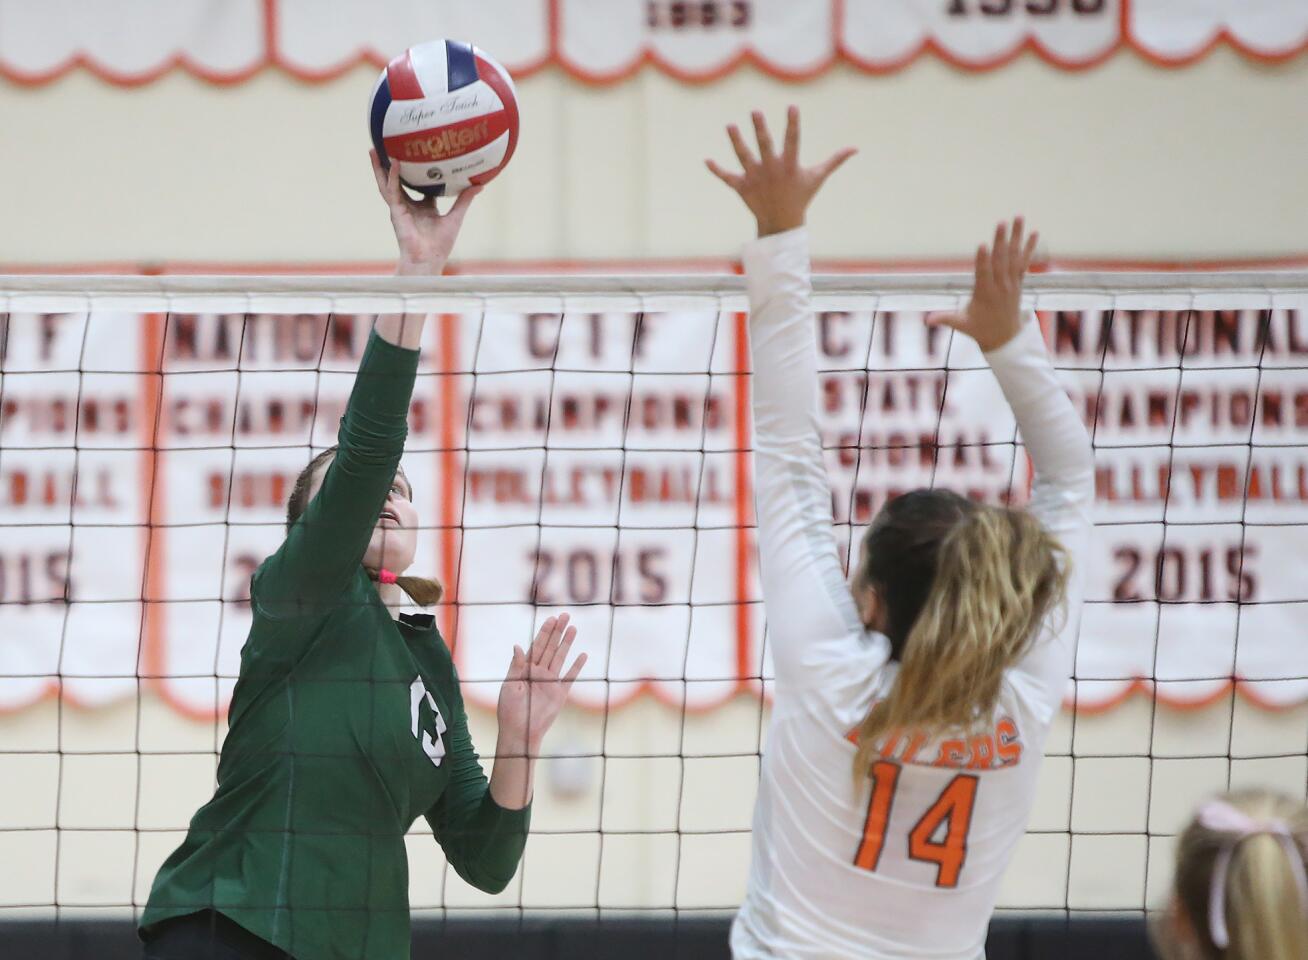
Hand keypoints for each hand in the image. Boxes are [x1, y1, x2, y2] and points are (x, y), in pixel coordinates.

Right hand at [370, 149, 479, 276]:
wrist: (428, 259)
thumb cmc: (440, 244)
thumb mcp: (455, 216)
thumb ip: (464, 200)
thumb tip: (479, 185)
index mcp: (423, 207)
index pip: (418, 184)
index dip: (417, 170)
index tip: (418, 153)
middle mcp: (408, 205)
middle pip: (397, 180)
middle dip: (390, 164)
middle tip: (387, 145)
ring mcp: (399, 207)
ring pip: (387, 182)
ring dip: (380, 167)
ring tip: (374, 150)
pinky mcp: (395, 211)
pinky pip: (392, 191)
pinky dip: (393, 177)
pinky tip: (395, 164)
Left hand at [496, 614, 586, 756]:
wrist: (520, 732)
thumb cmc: (510, 710)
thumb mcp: (510, 685)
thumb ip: (517, 666)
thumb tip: (518, 645)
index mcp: (525, 669)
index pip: (536, 646)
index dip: (544, 632)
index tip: (551, 618)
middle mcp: (539, 673)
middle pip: (550, 647)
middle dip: (557, 631)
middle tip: (565, 615)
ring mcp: (550, 682)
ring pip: (560, 658)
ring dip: (567, 643)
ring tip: (573, 628)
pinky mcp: (560, 694)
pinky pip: (570, 677)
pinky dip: (576, 667)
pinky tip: (582, 655)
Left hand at [705, 106, 855, 237]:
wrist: (781, 224)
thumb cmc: (801, 196)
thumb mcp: (817, 178)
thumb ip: (834, 161)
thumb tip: (855, 148)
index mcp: (790, 165)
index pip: (793, 140)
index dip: (793, 123)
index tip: (792, 107)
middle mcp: (771, 170)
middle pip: (765, 146)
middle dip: (760, 129)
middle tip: (755, 111)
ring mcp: (755, 178)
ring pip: (744, 157)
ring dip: (736, 142)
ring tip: (730, 125)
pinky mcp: (742, 187)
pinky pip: (727, 178)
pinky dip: (717, 171)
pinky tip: (706, 161)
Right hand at [927, 217, 1039, 352]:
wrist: (1005, 338)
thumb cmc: (979, 330)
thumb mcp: (961, 325)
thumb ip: (946, 320)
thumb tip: (927, 321)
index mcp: (985, 294)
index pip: (984, 275)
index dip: (983, 260)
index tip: (983, 245)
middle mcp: (1000, 286)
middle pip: (1000, 260)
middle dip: (1000, 240)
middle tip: (1001, 223)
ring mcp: (1011, 282)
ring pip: (1014, 256)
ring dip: (1016, 237)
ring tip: (1018, 218)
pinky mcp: (1018, 281)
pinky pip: (1024, 262)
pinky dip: (1029, 248)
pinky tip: (1034, 232)